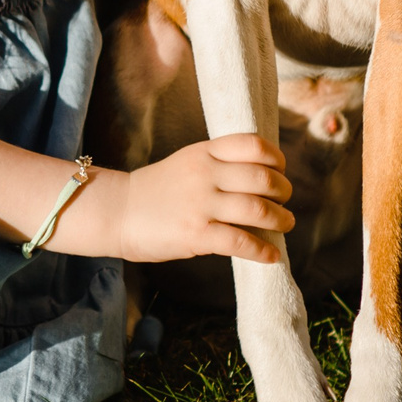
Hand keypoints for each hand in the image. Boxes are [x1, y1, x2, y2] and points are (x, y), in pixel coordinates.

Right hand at [62, 132, 292, 263]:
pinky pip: (241, 242)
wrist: (116, 211)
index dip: (275, 158)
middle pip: (263, 178)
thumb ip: (216, 164)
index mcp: (203, 153)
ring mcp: (201, 205)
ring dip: (280, 220)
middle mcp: (205, 174)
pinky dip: (263, 251)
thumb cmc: (153, 190)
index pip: (252, 145)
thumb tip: (258, 179)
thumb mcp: (185, 163)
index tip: (280, 170)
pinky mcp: (196, 234)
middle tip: (286, 202)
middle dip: (283, 191)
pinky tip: (271, 256)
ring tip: (285, 224)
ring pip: (258, 210)